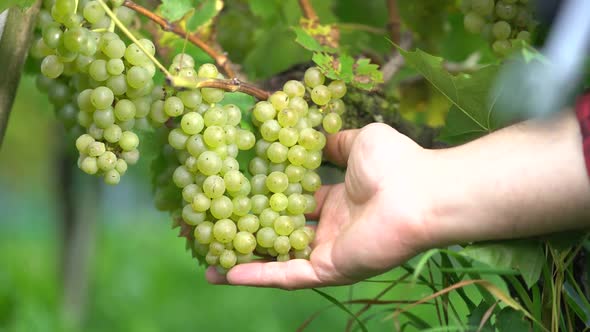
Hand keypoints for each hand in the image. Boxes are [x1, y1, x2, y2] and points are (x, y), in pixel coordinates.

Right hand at [206, 123, 437, 288]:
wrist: (419, 191)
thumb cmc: (395, 163)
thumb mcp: (357, 142)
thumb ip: (334, 143)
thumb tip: (317, 133)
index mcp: (338, 202)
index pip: (294, 203)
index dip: (267, 198)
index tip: (238, 193)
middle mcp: (330, 229)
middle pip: (282, 233)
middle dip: (249, 232)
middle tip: (216, 230)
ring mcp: (328, 251)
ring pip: (278, 259)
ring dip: (244, 261)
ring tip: (208, 262)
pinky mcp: (328, 269)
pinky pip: (287, 275)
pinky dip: (256, 275)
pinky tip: (224, 273)